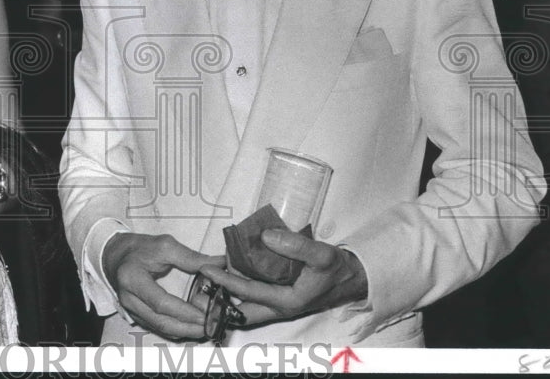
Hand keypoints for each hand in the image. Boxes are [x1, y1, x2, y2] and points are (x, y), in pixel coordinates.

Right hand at [102, 232, 215, 340]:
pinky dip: (175, 330)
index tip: (203, 314)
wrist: (117, 255)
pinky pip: (157, 327)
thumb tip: (218, 264)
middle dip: (187, 327)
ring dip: (183, 331)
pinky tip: (190, 327)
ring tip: (204, 328)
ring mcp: (131, 309)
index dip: (183, 311)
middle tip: (209, 325)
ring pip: (159, 328)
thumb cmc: (139, 249)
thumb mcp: (164, 245)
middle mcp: (129, 298)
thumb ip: (191, 257)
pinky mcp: (136, 314)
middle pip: (160, 321)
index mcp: (133, 278)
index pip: (160, 302)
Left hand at [199, 229, 367, 325]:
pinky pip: (254, 299)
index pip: (247, 292)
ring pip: (246, 307)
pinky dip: (239, 290)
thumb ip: (295, 246)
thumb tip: (265, 237)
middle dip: (219, 302)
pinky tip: (230, 274)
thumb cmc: (337, 269)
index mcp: (287, 302)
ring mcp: (279, 306)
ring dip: (227, 296)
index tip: (206, 270)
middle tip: (198, 287)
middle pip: (241, 311)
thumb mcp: (321, 255)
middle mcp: (279, 308)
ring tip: (207, 280)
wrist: (351, 279)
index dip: (225, 281)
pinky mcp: (280, 299)